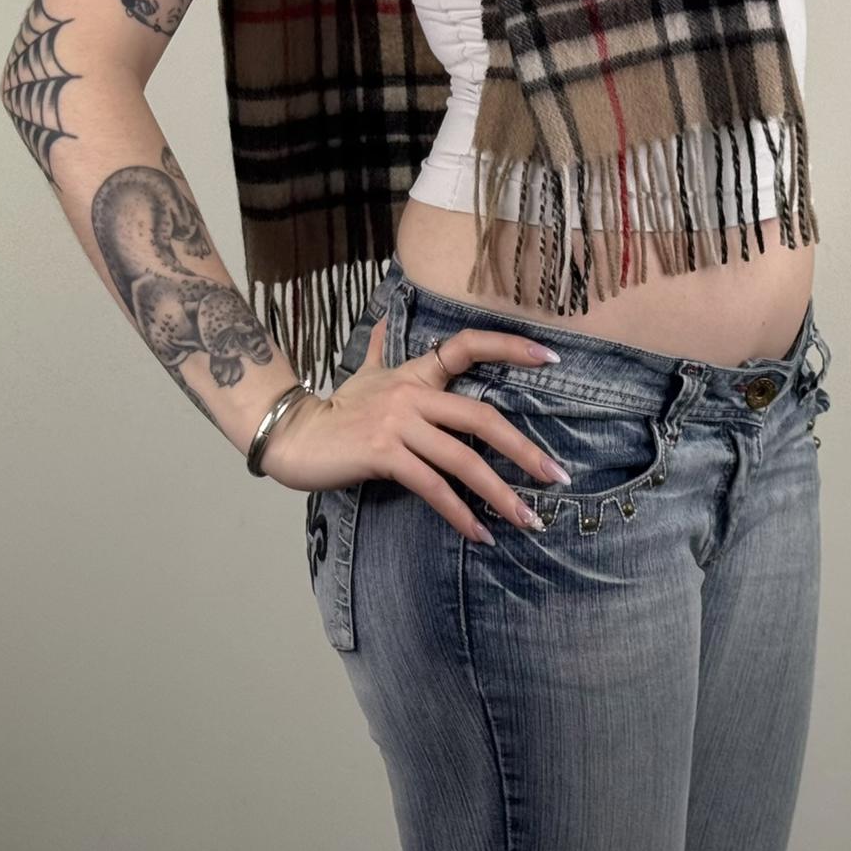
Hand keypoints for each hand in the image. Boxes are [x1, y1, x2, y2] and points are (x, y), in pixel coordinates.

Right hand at [259, 321, 572, 544]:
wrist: (292, 436)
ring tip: (528, 519)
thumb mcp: (363, 375)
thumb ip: (379, 349)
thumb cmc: (336, 410)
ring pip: (463, 459)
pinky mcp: (383, 455)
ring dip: (501, 494)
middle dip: (524, 451)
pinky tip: (480, 533)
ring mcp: (399, 424)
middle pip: (482, 418)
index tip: (551, 358)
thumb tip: (385, 317)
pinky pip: (432, 487)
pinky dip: (460, 513)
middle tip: (557, 477)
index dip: (510, 347)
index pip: (468, 346)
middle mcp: (413, 394)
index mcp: (417, 373)